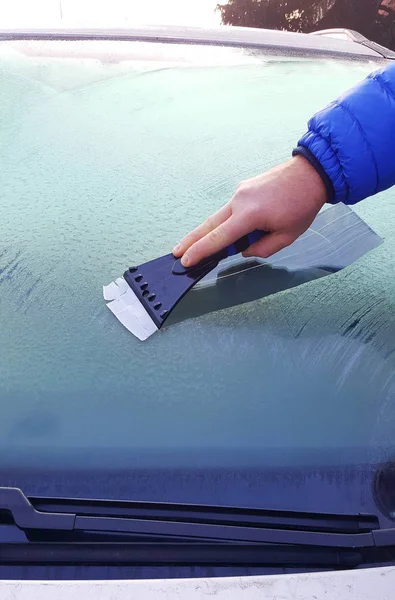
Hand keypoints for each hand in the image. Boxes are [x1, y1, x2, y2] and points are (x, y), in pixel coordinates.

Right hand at [173, 156, 327, 266]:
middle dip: (191, 241)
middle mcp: (239, 201)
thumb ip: (263, 249)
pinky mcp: (243, 188)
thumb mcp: (287, 236)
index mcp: (250, 214)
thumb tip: (244, 250)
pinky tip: (228, 232)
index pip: (219, 238)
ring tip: (192, 246)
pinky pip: (230, 209)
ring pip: (217, 217)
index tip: (186, 261)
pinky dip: (224, 222)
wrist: (311, 173)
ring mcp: (239, 192)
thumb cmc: (302, 204)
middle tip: (177, 254)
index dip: (200, 251)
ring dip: (205, 232)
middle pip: (208, 225)